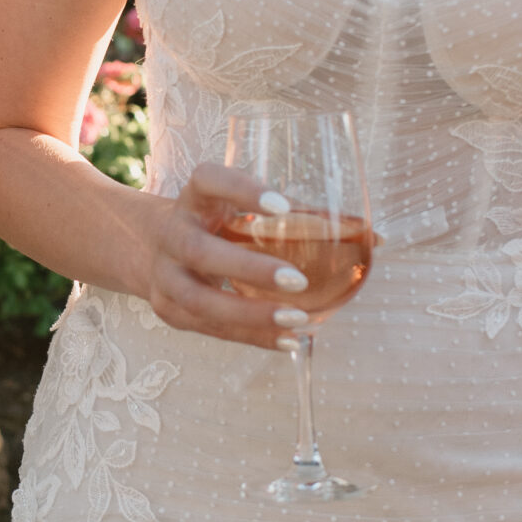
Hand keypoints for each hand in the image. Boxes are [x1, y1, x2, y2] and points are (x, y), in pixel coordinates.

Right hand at [134, 165, 317, 349]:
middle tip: (298, 280)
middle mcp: (172, 234)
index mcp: (194, 198)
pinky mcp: (169, 310)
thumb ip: (297, 218)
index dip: (242, 191)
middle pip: (200, 252)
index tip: (282, 207)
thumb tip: (372, 237)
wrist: (149, 248)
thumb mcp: (238, 208)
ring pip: (200, 300)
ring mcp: (165, 276)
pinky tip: (288, 340)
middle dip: (249, 269)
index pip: (209, 181)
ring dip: (250, 315)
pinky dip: (252, 337)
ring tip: (297, 320)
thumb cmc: (215, 224)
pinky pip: (210, 329)